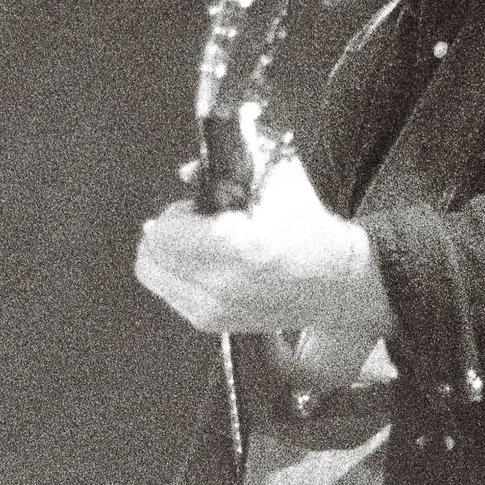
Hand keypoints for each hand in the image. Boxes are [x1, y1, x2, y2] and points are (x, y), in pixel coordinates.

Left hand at [134, 154, 391, 341]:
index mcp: (238, 247)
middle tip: (196, 223)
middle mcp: (221, 286)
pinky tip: (209, 263)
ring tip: (203, 244)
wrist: (334, 281)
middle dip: (167, 232)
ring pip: (152, 275)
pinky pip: (168, 292)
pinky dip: (177, 273)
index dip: (177, 213)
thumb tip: (186, 171)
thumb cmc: (307, 226)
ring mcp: (214, 310)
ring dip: (168, 254)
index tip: (199, 207)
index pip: (164, 234)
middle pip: (150, 256)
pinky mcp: (211, 324)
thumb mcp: (277, 177)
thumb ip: (230, 161)